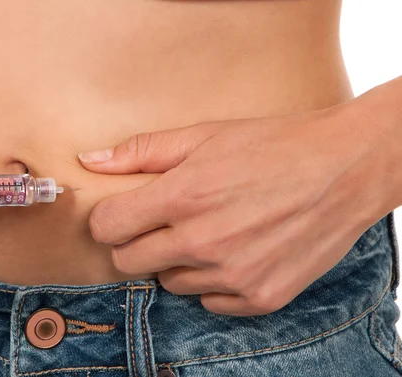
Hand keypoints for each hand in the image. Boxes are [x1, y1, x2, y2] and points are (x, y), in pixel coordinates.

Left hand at [78, 104, 386, 315]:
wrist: (345, 168)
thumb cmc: (272, 145)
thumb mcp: (205, 135)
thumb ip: (142, 151)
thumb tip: (90, 161)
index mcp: (182, 197)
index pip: (107, 227)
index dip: (109, 218)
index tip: (123, 212)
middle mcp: (202, 242)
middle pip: (128, 262)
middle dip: (135, 242)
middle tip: (162, 222)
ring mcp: (232, 275)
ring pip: (169, 282)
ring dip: (177, 261)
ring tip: (208, 232)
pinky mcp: (260, 297)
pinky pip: (209, 301)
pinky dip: (213, 281)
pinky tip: (235, 252)